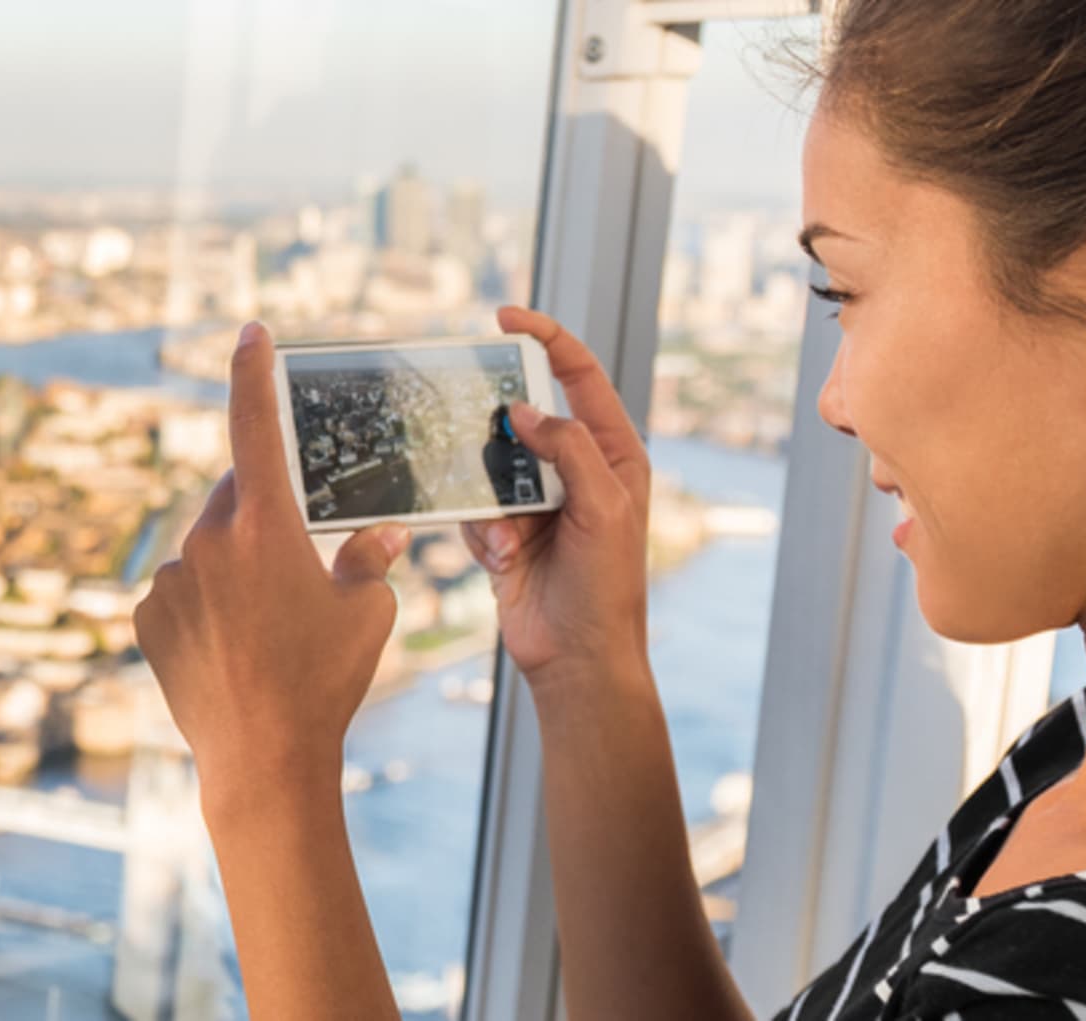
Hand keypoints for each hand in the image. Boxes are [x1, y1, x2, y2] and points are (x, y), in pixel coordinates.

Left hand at [136, 321, 415, 790]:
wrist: (262, 758)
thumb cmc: (324, 681)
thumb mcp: (368, 612)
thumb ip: (369, 559)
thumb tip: (378, 535)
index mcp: (265, 525)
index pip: (255, 425)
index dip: (253, 371)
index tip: (250, 332)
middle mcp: (207, 540)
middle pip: (238, 499)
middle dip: (266, 515)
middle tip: (298, 568)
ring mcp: (170, 579)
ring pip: (209, 549)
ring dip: (236, 569)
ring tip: (268, 631)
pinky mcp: (146, 616)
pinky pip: (181, 590)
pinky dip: (206, 605)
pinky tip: (232, 649)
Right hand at [467, 306, 652, 689]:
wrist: (578, 659)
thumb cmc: (609, 586)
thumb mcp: (605, 507)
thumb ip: (567, 450)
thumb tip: (523, 412)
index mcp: (613, 455)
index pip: (580, 378)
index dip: (547, 340)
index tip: (507, 318)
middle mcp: (574, 471)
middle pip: (526, 415)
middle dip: (499, 419)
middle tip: (473, 410)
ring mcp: (537, 502)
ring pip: (490, 460)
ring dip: (489, 486)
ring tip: (508, 524)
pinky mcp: (503, 533)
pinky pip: (472, 507)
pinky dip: (479, 528)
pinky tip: (502, 555)